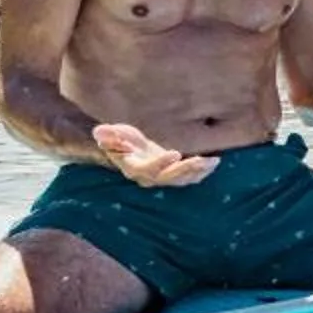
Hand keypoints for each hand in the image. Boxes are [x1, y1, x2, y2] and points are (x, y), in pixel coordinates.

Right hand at [93, 122, 220, 187]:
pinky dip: (202, 172)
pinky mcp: (173, 175)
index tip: (175, 153)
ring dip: (198, 171)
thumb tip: (99, 132)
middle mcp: (149, 178)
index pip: (148, 170)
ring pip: (182, 180)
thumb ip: (108, 135)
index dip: (161, 163)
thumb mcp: (113, 135)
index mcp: (134, 169)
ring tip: (213, 161)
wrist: (129, 149)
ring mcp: (162, 178)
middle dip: (186, 170)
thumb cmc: (120, 140)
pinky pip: (189, 178)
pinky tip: (213, 163)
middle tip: (201, 160)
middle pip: (169, 178)